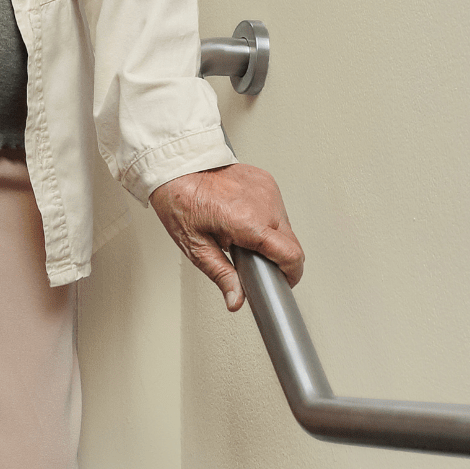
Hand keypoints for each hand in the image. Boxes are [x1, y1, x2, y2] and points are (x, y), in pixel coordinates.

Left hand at [150, 164, 303, 310]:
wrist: (179, 168)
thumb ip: (222, 275)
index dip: (291, 274)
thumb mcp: (196, 247)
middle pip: (291, 242)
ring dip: (273, 237)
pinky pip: (277, 208)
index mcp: (247, 221)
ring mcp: (268, 189)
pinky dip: (267, 219)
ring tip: (245, 236)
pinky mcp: (267, 181)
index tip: (284, 282)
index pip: (290, 254)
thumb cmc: (181, 201)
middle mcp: (263, 203)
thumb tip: (235, 300)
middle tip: (253, 259)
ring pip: (286, 226)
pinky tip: (246, 218)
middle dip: (279, 257)